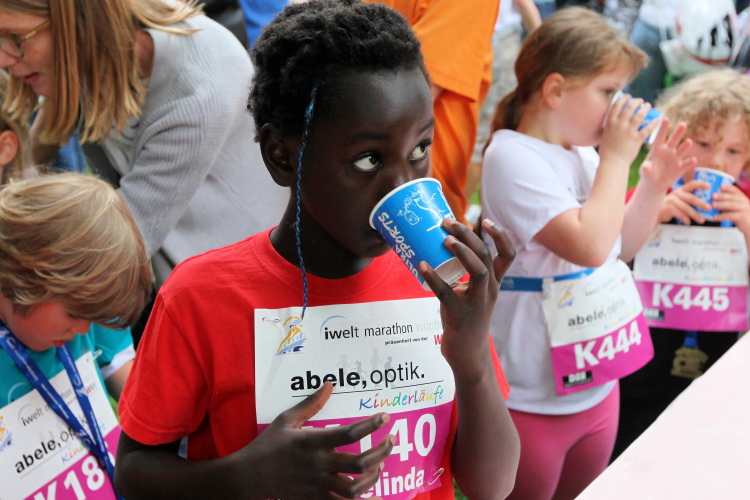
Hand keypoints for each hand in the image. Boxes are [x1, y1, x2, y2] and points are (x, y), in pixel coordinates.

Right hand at [239, 382, 393, 499]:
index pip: (349, 434)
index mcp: (313, 443)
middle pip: (359, 463)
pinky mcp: (315, 498)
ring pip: (354, 489)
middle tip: (391, 441)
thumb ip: (311, 404)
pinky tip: (371, 493)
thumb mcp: (286, 420)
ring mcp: (318, 485)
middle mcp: (318, 465)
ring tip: (379, 465)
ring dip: (373, 478)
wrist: (248, 477)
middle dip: (381, 452)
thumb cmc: (267, 446)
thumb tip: (329, 385)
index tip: (385, 416)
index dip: (370, 425)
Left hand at [419, 218, 514, 377]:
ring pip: (478, 271)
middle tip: (448, 222)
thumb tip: (441, 251)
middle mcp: (490, 290)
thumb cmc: (466, 319)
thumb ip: (462, 275)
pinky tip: (421, 265)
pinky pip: (446, 293)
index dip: (500, 235)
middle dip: (468, 235)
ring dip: (462, 252)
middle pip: (486, 255)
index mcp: (495, 283)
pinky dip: (433, 277)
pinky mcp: (460, 315)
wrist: (468, 354)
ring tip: (445, 240)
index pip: (507, 255)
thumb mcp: (470, 293)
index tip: (486, 220)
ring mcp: (477, 303)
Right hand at [599, 94, 659, 167]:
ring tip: (648, 106)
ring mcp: (628, 132)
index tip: (628, 97)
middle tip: (641, 101)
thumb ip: (611, 127)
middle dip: (636, 102)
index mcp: (610, 123)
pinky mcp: (637, 139)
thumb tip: (615, 121)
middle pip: (629, 108)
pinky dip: (653, 123)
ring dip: (645, 108)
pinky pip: (647, 128)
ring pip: (639, 116)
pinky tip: (657, 119)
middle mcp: (619, 125)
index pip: (617, 105)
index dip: (624, 99)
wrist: (612, 162)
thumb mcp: (605, 135)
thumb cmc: (607, 151)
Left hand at [639, 119, 696, 191]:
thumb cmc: (648, 175)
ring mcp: (675, 159)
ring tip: (688, 142)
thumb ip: (645, 169)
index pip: (660, 137)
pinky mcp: (680, 168)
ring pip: (682, 151)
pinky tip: (693, 160)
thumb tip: (646, 166)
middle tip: (683, 124)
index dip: (663, 128)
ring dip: (685, 146)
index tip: (666, 118)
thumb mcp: (645, 173)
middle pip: (673, 141)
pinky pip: (686, 165)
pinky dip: (689, 163)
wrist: (655, 185)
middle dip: (678, 133)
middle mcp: (668, 152)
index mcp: (657, 150)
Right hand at [658, 179, 710, 223]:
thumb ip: (688, 199)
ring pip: (686, 208)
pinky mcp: (668, 208)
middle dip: (701, 203)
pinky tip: (688, 223)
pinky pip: (680, 214)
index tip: (709, 186)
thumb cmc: (670, 206)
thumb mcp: (679, 200)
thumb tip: (706, 204)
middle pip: (691, 198)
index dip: (700, 184)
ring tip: (702, 220)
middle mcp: (676, 193)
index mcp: (681, 190)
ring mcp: (671, 200)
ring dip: (695, 215)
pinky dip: (685, 219)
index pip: (691, 184)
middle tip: (709, 208)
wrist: (655, 212)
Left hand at [713, 184, 749, 233]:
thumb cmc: (739, 216)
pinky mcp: (743, 217)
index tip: (720, 186)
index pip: (735, 190)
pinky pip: (731, 216)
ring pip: (732, 205)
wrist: (749, 226)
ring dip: (721, 205)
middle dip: (722, 196)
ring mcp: (744, 209)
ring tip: (713, 205)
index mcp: (741, 198)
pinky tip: (715, 217)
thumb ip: (727, 203)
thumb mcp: (734, 208)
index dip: (728, 188)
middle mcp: (744, 202)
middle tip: (712, 196)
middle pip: (733, 197)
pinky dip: (722, 216)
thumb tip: (712, 200)